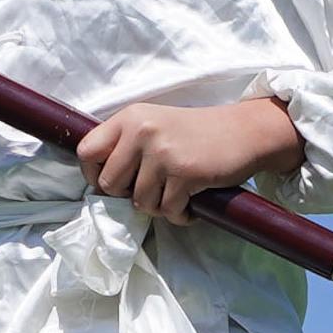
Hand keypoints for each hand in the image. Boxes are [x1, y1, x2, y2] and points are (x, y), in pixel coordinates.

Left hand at [75, 97, 302, 224]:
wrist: (245, 131)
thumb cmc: (196, 133)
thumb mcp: (155, 125)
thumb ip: (126, 144)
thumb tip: (99, 182)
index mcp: (129, 118)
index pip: (86, 151)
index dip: (93, 174)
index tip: (113, 182)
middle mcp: (142, 132)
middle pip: (110, 184)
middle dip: (129, 196)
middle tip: (152, 191)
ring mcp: (163, 153)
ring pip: (140, 203)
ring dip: (159, 207)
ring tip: (176, 194)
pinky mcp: (186, 173)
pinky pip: (168, 211)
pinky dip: (181, 214)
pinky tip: (192, 202)